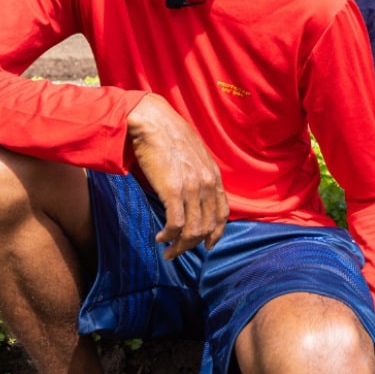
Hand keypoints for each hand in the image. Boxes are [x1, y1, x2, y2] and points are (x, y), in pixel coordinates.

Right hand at [126, 94, 227, 259]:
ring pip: (192, 230)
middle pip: (207, 226)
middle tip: (177, 252)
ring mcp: (191, 188)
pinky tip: (160, 237)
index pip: (222, 213)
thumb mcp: (194, 154)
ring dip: (179, 246)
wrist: (152, 121)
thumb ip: (198, 173)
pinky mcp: (173, 190)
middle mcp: (207, 184)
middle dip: (193, 245)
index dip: (216, 233)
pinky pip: (175, 224)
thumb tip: (193, 191)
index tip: (206, 244)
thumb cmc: (168, 135)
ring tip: (167, 251)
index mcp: (214, 176)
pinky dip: (168, 236)